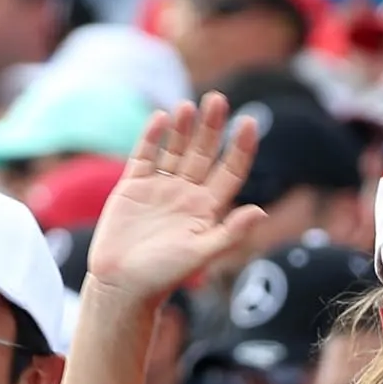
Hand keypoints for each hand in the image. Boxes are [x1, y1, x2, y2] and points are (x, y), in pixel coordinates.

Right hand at [87, 95, 264, 305]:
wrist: (121, 285)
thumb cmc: (163, 275)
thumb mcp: (201, 253)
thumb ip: (231, 233)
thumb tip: (261, 212)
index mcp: (208, 208)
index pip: (231, 171)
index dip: (241, 147)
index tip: (250, 122)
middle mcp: (187, 194)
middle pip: (204, 152)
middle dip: (212, 126)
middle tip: (218, 99)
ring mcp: (160, 188)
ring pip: (176, 149)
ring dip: (184, 127)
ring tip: (190, 105)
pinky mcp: (133, 187)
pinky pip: (145, 155)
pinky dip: (152, 136)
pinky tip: (161, 117)